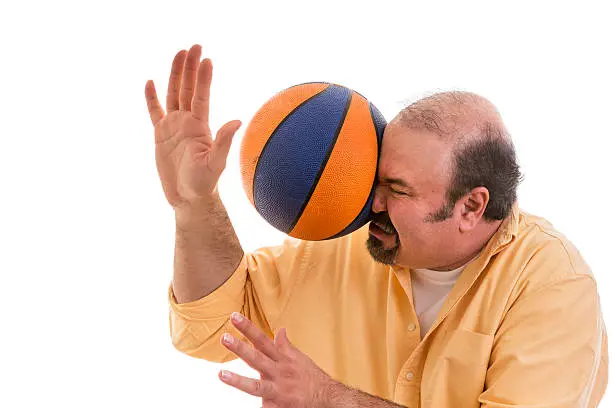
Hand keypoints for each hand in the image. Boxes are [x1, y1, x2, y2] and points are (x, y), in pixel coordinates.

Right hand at [144, 44, 241, 212]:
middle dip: (190, 68)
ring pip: (173, 95)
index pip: (201, 96)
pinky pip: (154, 113)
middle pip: (188, 89)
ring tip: (178, 54)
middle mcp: (187, 122)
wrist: (188, 198)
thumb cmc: (204, 183)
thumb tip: (236, 121)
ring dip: (175, 75)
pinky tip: (151, 82)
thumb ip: (224, 141)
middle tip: (194, 46)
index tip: (206, 59)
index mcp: (199, 126)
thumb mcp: (215, 163)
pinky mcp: (161, 136)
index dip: (203, 78)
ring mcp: (174, 127)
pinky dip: (151, 98)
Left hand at [219, 312, 336, 407]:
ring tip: (221, 375)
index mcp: (282, 360)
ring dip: (238, 381)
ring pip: (256, 386)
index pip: (262, 340)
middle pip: (257, 359)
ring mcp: (278, 391)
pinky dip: (261, 407)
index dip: (248, 328)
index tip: (233, 316)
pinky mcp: (278, 407)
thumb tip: (279, 330)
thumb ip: (285, 346)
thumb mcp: (300, 359)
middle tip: (224, 337)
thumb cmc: (312, 378)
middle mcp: (279, 373)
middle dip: (240, 348)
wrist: (329, 400)